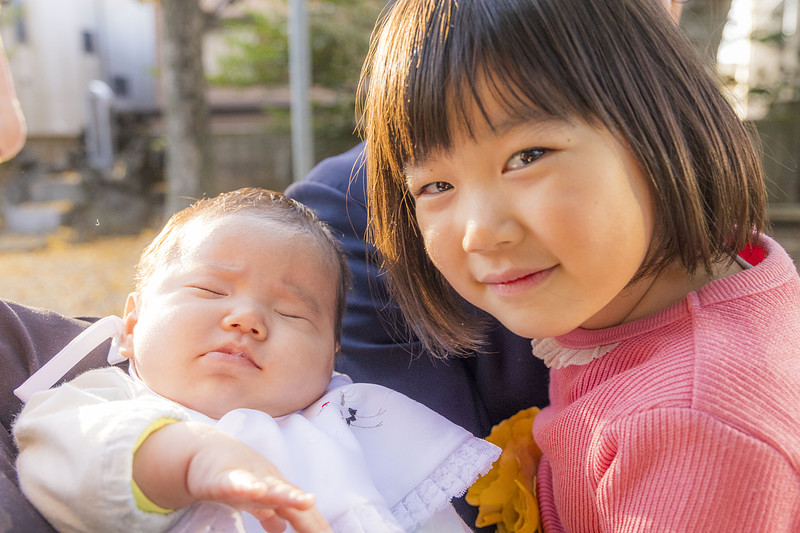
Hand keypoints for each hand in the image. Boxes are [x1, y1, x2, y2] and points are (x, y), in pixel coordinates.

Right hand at [134, 421, 331, 532]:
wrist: (202, 450)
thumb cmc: (232, 474)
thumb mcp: (253, 498)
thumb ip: (269, 514)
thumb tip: (280, 529)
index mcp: (276, 492)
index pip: (300, 512)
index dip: (316, 525)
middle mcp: (267, 484)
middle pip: (292, 499)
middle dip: (309, 514)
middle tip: (327, 532)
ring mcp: (247, 479)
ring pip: (269, 487)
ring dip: (288, 495)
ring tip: (306, 501)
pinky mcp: (222, 478)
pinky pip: (234, 483)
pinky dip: (244, 486)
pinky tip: (255, 489)